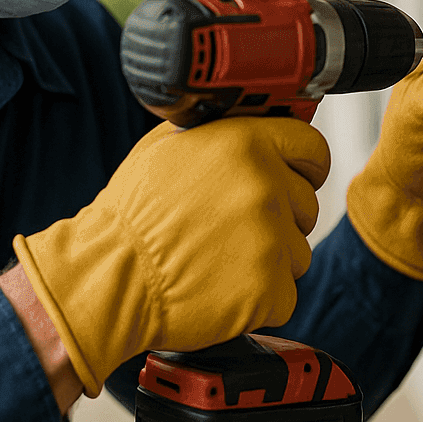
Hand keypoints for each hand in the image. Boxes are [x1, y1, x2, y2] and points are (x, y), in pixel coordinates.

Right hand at [12, 116, 330, 395]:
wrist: (109, 276)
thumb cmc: (132, 216)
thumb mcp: (168, 146)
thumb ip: (221, 132)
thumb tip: (253, 122)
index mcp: (245, 144)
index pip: (313, 148)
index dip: (306, 167)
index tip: (297, 178)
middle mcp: (265, 186)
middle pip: (307, 205)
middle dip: (280, 219)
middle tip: (234, 230)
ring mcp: (270, 240)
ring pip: (297, 253)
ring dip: (269, 261)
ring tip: (219, 260)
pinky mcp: (268, 290)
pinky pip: (284, 294)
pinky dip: (259, 299)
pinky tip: (221, 288)